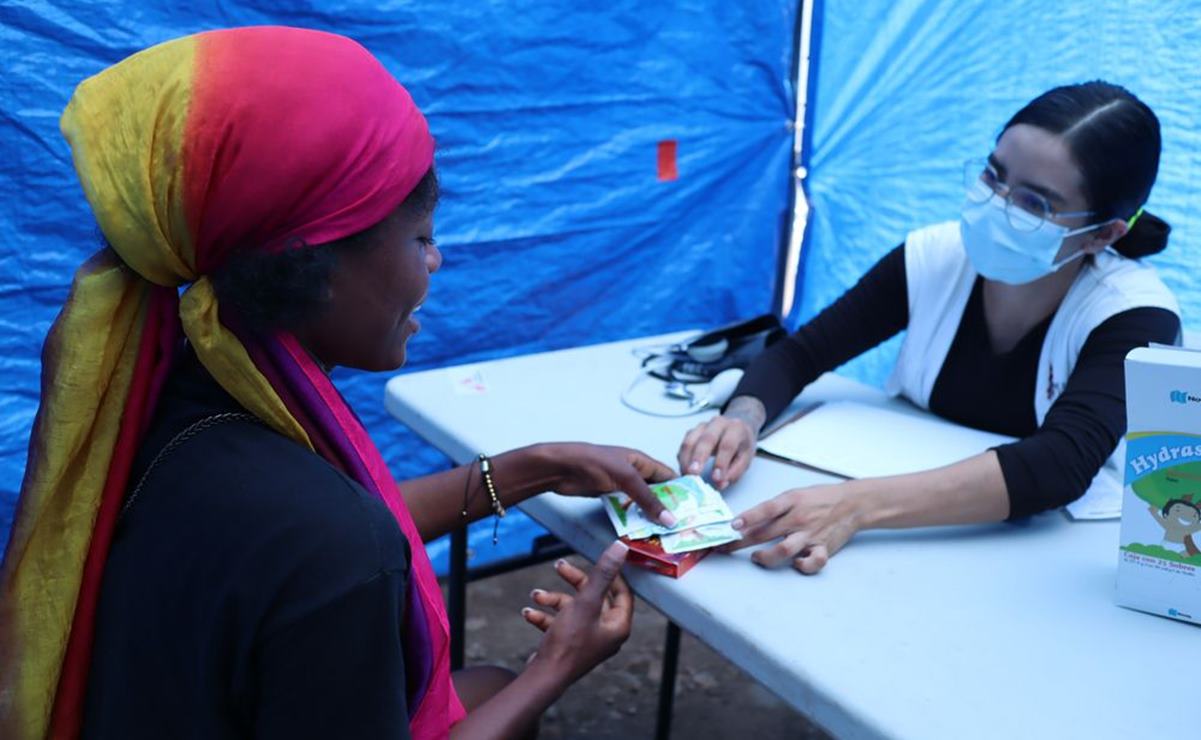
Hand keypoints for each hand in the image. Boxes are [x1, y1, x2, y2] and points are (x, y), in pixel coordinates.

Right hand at [521, 540, 633, 683]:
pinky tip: (529, 612)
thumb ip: (602, 574)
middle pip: (594, 597)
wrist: (544, 677)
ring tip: (536, 595)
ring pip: (573, 608)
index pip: (622, 593)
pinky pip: (559, 623)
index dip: (611, 574)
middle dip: (574, 581)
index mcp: (617, 625)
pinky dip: (545, 616)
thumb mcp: (586, 602)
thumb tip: (621, 548)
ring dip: (553, 599)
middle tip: (559, 566)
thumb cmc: (569, 642)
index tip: (599, 559)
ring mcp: (586, 640)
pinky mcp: (569, 644)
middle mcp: (605, 633)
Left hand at [547, 443, 676, 526]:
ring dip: (650, 514)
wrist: (561, 468)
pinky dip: (634, 518)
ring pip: (641, 501)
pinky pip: (627, 508)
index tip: (694, 508)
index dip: (681, 490)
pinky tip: (641, 530)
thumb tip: (670, 519)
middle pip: (656, 490)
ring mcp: (620, 485)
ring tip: (665, 532)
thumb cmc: (593, 463)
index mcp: (641, 461)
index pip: (668, 476)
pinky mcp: (608, 495)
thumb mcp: (626, 479)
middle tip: (682, 525)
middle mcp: (633, 472)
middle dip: (667, 506)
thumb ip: (648, 499)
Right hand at [677, 396, 764, 488]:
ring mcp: (703, 426)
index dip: (721, 462)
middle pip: (706, 439)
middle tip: (693, 474)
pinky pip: (684, 444)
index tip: (716, 478)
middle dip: (698, 458)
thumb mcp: (745, 459)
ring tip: (686, 476)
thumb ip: (734, 472)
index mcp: (736, 428)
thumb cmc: (740, 446)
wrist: (736, 428)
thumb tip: (719, 484)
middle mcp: (719, 423)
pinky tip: (684, 469)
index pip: (728, 444)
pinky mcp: (692, 431)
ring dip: (686, 459)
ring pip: (690, 440)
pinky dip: (682, 458)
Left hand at [725, 482, 863, 573]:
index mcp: (791, 501)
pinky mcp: (823, 547)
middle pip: (765, 533)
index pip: (766, 509)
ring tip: (756, 557)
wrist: (851, 503)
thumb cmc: (818, 498)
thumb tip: (747, 521)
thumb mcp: (794, 495)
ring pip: (783, 550)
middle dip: (741, 542)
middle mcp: (799, 518)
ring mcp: (810, 534)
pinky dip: (802, 566)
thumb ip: (775, 508)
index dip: (747, 517)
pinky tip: (795, 563)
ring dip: (765, 557)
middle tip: (726, 547)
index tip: (731, 525)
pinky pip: (812, 562)